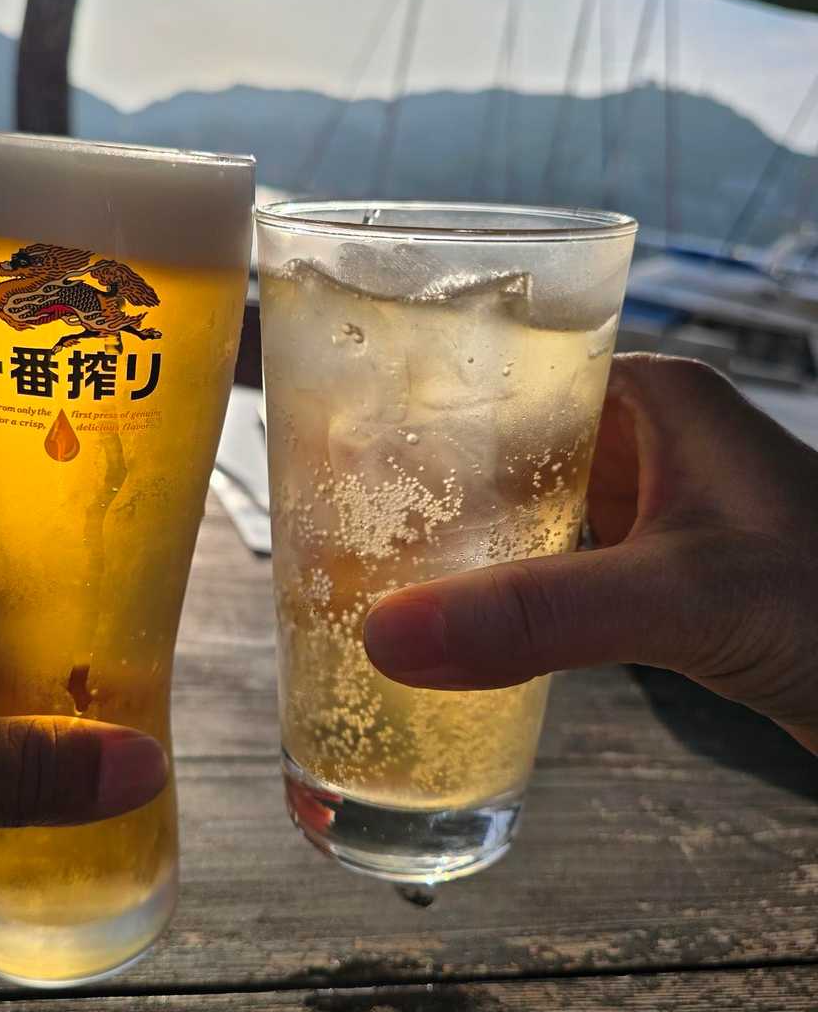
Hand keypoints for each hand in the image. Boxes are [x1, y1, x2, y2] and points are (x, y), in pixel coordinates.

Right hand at [364, 355, 817, 755]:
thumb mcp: (683, 598)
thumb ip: (537, 616)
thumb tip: (385, 639)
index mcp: (652, 400)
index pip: (506, 372)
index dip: (419, 401)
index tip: (334, 438)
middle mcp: (647, 445)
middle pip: (502, 446)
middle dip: (422, 483)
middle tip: (328, 518)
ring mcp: (654, 515)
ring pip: (525, 515)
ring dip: (459, 545)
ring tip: (368, 574)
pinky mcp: (662, 581)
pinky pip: (556, 573)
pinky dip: (503, 596)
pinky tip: (459, 628)